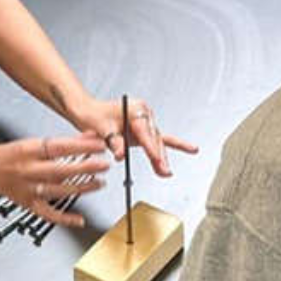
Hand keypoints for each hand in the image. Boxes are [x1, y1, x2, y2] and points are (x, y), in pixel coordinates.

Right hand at [0, 133, 109, 227]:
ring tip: (100, 183)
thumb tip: (90, 136)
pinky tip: (80, 220)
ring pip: (59, 191)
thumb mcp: (36, 142)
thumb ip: (65, 142)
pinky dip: (65, 219)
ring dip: (82, 188)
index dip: (81, 146)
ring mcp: (29, 189)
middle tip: (104, 164)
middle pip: (60, 170)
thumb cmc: (14, 154)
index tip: (99, 145)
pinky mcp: (29, 204)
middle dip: (85, 168)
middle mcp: (28, 170)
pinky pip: (49, 214)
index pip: (59, 147)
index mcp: (29, 151)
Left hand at [70, 97, 197, 178]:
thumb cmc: (94, 116)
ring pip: (157, 141)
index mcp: (135, 108)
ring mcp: (146, 121)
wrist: (89, 112)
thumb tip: (120, 155)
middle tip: (163, 170)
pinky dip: (175, 145)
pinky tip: (191, 149)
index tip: (156, 159)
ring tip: (165, 172)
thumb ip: (114, 142)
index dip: (150, 147)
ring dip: (161, 157)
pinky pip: (160, 139)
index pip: (144, 131)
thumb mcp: (102, 129)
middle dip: (159, 156)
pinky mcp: (145, 130)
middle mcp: (143, 113)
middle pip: (154, 137)